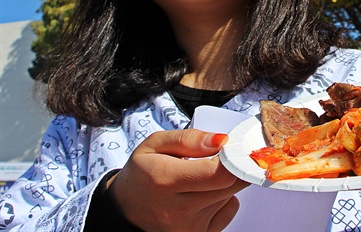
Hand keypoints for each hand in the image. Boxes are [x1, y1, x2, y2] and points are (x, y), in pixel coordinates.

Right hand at [107, 129, 248, 231]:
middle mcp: (177, 210)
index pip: (218, 173)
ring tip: (201, 177)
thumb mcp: (155, 144)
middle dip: (232, 166)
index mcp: (165, 180)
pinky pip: (230, 209)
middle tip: (219, 157)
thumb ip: (189, 139)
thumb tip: (221, 140)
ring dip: (224, 181)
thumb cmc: (143, 173)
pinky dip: (224, 198)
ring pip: (230, 194)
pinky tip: (204, 193)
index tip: (231, 147)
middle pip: (231, 184)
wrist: (127, 209)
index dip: (232, 157)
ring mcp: (189, 227)